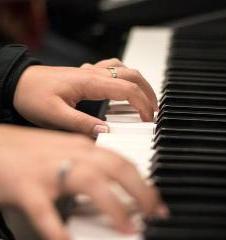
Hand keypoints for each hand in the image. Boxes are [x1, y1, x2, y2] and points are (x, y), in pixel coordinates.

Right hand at [0, 125, 167, 239]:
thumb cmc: (29, 151)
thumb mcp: (66, 152)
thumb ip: (90, 165)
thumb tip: (114, 184)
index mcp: (82, 147)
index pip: (122, 162)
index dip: (144, 182)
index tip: (155, 200)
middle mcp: (71, 154)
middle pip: (116, 167)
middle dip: (141, 191)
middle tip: (154, 213)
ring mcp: (49, 170)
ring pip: (90, 183)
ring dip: (114, 207)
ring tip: (128, 229)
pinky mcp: (25, 187)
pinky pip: (45, 211)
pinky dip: (59, 232)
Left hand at [13, 58, 157, 136]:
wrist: (18, 82)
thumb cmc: (32, 96)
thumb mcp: (54, 116)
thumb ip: (82, 123)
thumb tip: (107, 132)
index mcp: (90, 83)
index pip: (127, 90)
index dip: (143, 105)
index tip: (148, 120)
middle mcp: (94, 74)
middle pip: (133, 76)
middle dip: (148, 94)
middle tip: (154, 111)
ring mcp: (92, 72)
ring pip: (126, 70)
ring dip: (141, 83)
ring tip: (147, 100)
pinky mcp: (88, 74)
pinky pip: (114, 69)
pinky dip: (126, 77)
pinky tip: (126, 87)